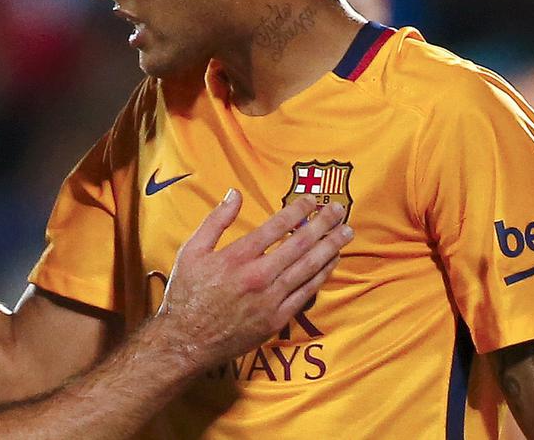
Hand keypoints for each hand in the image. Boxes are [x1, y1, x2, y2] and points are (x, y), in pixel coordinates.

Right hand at [156, 191, 350, 367]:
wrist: (187, 340)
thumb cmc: (187, 293)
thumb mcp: (191, 251)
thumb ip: (216, 220)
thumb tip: (234, 194)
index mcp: (237, 257)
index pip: (276, 227)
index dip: (297, 210)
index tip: (310, 200)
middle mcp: (258, 277)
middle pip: (299, 245)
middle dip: (322, 224)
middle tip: (339, 210)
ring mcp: (270, 300)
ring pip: (308, 268)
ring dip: (330, 248)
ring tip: (346, 232)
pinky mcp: (276, 319)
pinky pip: (306, 293)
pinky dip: (321, 276)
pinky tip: (331, 262)